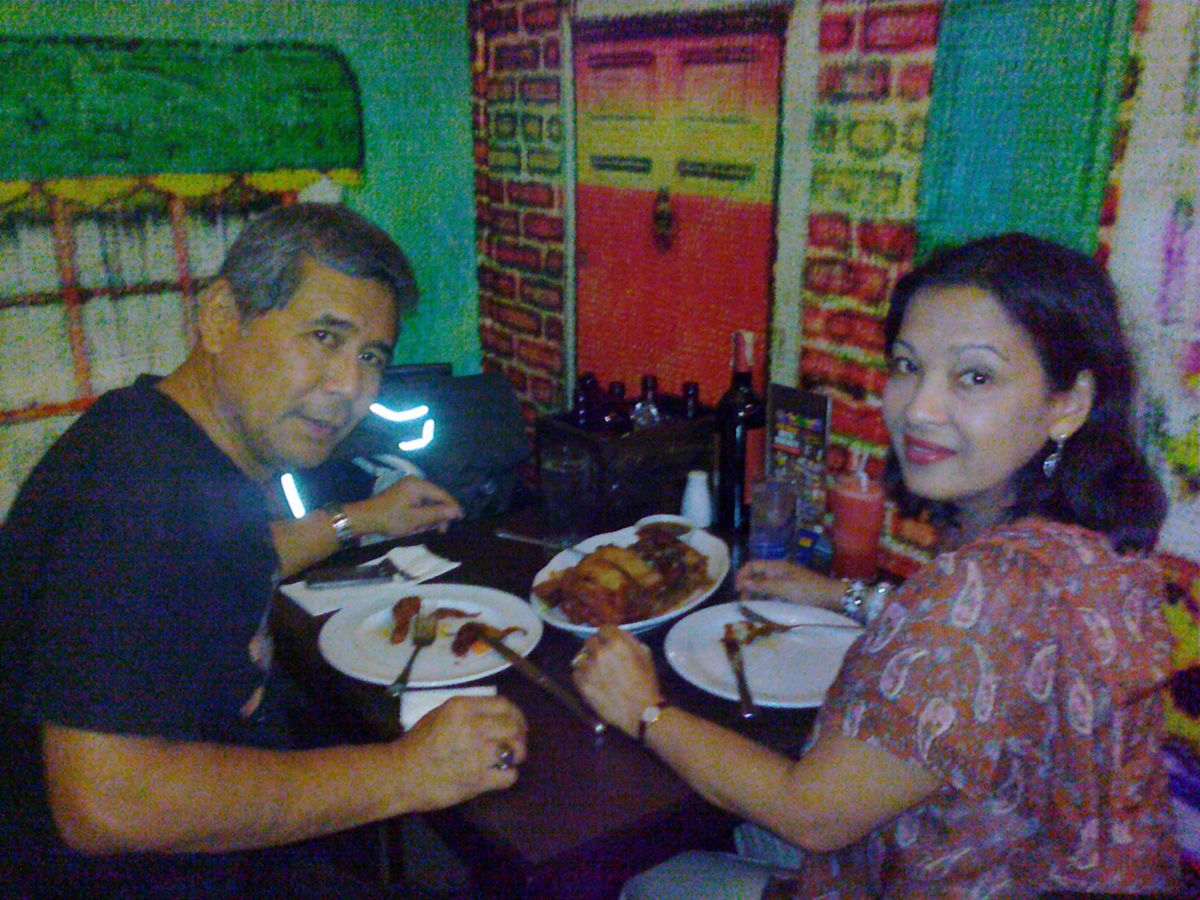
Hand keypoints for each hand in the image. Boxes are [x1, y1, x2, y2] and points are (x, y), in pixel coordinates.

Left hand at [347, 476, 462, 537]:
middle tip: (440, 531)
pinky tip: (416, 525)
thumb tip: (456, 511)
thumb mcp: (416, 519)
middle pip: (435, 498)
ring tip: (422, 530)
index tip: (461, 518)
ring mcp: (408, 488)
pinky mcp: (403, 494)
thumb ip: (437, 514)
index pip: (442, 494)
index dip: (452, 506)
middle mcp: (415, 483)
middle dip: (438, 515)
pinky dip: (421, 514)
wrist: (365, 518)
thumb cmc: (390, 518)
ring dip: (429, 517)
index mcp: (418, 485)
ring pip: (427, 502)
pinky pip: (419, 503)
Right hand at [396, 695, 526, 809]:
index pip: (504, 705)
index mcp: (463, 708)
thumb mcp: (441, 713)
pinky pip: (509, 775)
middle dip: (520, 734)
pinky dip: (508, 775)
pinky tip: (500, 775)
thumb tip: (495, 715)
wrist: (401, 775)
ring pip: (516, 750)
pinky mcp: (478, 780)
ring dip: (516, 754)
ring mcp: (478, 755)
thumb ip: (469, 711)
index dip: (516, 714)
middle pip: (514, 726)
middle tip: (515, 742)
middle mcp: (474, 727)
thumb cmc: (418, 743)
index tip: (516, 722)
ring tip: (510, 758)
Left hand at [571, 626, 661, 737]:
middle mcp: (600, 652)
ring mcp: (589, 668)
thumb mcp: (645, 655)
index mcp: (617, 643)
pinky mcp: (582, 684)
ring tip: (596, 671)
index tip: (609, 641)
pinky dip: (582, 675)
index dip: (607, 635)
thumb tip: (618, 635)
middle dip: (596, 646)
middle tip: (602, 657)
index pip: (603, 628)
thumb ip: (630, 640)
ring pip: (581, 657)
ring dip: (588, 661)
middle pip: (589, 641)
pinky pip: (576, 672)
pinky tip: (591, 681)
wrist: (641, 712)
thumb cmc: (646, 683)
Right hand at [736, 559, 843, 609]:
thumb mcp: (783, 587)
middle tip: (743, 603)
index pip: (752, 566)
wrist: (832, 597)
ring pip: (763, 586)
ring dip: (755, 595)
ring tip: (751, 608)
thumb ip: (762, 585)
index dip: (741, 575)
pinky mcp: (789, 592)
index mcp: (776, 566)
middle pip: (756, 576)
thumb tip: (741, 582)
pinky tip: (763, 609)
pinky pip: (772, 594)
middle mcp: (778, 572)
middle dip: (747, 587)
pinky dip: (765, 600)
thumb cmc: (807, 590)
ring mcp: (784, 582)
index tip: (736, 591)